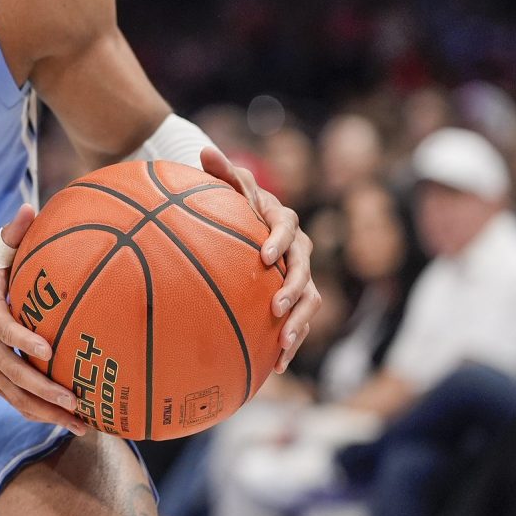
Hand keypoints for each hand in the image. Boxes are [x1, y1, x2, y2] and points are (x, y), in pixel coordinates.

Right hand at [0, 205, 91, 430]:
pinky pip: (16, 403)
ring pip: (16, 397)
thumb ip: (11, 236)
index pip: (3, 329)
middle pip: (12, 374)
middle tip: (74, 399)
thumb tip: (30, 209)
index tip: (49, 350)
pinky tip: (71, 424)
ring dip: (47, 413)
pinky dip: (41, 416)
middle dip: (43, 390)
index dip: (23, 341)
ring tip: (81, 422)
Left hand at [200, 146, 319, 372]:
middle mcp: (298, 250)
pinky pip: (299, 322)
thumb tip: (205, 149)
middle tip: (276, 307)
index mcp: (281, 221)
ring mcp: (299, 276)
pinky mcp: (294, 300)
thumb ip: (220, 172)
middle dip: (294, 290)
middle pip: (305, 271)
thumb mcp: (227, 186)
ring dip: (299, 323)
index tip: (264, 256)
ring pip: (310, 301)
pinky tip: (276, 366)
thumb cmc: (232, 204)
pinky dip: (290, 342)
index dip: (279, 241)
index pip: (287, 228)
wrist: (245, 227)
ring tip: (283, 343)